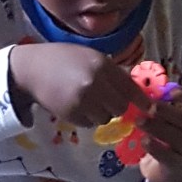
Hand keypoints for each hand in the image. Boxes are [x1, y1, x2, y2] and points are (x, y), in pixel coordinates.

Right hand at [9, 43, 151, 126]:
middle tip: (109, 100)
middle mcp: (94, 84)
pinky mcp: (70, 114)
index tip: (149, 108)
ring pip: (105, 118)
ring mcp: (81, 101)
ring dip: (102, 113)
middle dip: (118, 106)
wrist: (32, 69)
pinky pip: (89, 124)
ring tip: (89, 101)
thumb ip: (114, 73)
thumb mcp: (92, 57)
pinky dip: (87, 118)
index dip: (142, 101)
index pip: (130, 89)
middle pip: (120, 107)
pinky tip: (77, 105)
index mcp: (102, 66)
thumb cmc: (65, 59)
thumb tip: (139, 90)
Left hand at [137, 87, 181, 181]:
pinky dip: (155, 147)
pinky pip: (169, 156)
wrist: (164, 173)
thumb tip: (141, 91)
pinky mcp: (177, 165)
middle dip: (167, 111)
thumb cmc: (162, 141)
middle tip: (148, 108)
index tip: (171, 92)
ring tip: (139, 122)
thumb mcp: (162, 123)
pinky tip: (144, 141)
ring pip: (179, 137)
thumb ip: (157, 108)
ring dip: (157, 127)